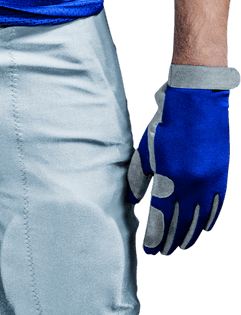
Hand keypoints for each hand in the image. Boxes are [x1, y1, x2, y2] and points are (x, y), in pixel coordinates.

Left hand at [127, 77, 234, 254]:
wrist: (196, 102)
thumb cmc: (166, 122)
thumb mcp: (146, 149)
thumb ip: (138, 176)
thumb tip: (133, 199)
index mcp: (169, 179)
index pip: (160, 219)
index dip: (154, 237)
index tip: (149, 249)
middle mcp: (190, 186)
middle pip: (180, 223)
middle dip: (170, 240)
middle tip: (163, 252)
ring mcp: (208, 182)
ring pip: (200, 219)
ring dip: (189, 235)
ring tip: (180, 246)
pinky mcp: (220, 176)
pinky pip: (216, 207)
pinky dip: (209, 220)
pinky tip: (204, 229)